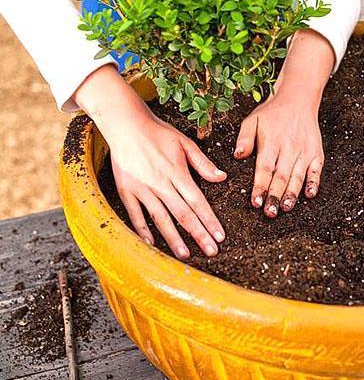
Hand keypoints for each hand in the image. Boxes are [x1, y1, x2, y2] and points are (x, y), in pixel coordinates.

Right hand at [74, 65, 225, 258]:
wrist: (125, 125)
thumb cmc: (157, 132)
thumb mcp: (184, 143)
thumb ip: (203, 163)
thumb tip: (222, 177)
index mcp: (177, 172)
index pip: (198, 202)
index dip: (210, 220)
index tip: (220, 236)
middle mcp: (160, 183)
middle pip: (183, 214)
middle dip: (199, 234)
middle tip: (211, 251)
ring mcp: (142, 188)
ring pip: (161, 218)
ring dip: (174, 238)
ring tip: (186, 254)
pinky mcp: (126, 190)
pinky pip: (135, 214)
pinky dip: (142, 230)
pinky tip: (151, 244)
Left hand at [234, 29, 334, 216]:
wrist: (298, 98)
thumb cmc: (272, 113)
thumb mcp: (252, 120)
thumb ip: (244, 139)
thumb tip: (238, 156)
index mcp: (271, 142)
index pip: (264, 169)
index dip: (260, 186)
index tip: (255, 202)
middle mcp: (288, 147)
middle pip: (281, 176)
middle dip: (274, 196)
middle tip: (269, 212)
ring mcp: (304, 150)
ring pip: (298, 175)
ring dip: (292, 194)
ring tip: (286, 208)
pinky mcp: (316, 151)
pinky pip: (316, 170)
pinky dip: (314, 182)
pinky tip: (309, 195)